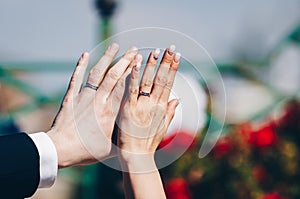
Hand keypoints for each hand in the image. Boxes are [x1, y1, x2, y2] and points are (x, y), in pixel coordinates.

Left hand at [48, 43, 137, 167]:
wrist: (60, 149)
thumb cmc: (86, 151)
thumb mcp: (110, 150)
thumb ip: (124, 140)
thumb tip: (138, 136)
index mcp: (110, 112)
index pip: (124, 87)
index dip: (132, 71)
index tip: (140, 60)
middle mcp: (98, 100)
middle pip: (113, 76)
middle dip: (125, 60)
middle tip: (134, 49)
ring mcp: (83, 97)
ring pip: (97, 73)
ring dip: (106, 58)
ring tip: (115, 46)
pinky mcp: (71, 97)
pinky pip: (76, 78)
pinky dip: (80, 65)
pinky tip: (85, 54)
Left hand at [118, 45, 179, 170]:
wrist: (137, 157)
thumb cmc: (148, 144)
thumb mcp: (162, 128)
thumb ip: (170, 113)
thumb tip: (177, 99)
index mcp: (161, 107)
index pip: (169, 83)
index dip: (173, 69)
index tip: (176, 56)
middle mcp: (153, 104)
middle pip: (161, 79)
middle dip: (166, 63)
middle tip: (170, 47)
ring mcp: (141, 105)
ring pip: (147, 81)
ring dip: (151, 65)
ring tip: (154, 51)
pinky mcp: (128, 108)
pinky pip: (131, 89)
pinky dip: (134, 75)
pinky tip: (135, 62)